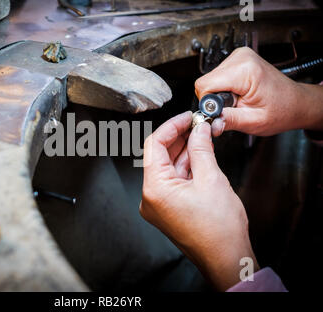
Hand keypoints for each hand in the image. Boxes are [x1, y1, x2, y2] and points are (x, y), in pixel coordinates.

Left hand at [140, 111, 258, 289]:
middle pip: (159, 156)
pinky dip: (185, 167)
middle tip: (197, 124)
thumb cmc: (219, 230)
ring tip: (201, 136)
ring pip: (167, 168)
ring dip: (184, 151)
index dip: (172, 126)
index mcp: (155, 189)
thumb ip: (201, 149)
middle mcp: (150, 197)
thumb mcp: (211, 179)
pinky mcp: (167, 209)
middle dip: (179, 138)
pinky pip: (173, 181)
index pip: (155, 145)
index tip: (187, 117)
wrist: (226, 258)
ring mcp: (158, 204)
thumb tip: (198, 129)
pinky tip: (199, 155)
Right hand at [195, 47, 322, 136]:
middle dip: (216, 98)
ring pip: (210, 79)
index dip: (209, 102)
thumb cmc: (281, 110)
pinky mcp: (238, 59)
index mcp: (245, 70)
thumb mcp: (253, 121)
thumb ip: (228, 120)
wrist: (295, 103)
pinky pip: (217, 76)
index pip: (205, 85)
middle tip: (236, 106)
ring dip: (220, 93)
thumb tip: (209, 122)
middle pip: (206, 81)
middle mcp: (241, 58)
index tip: (223, 111)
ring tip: (240, 99)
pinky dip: (224, 88)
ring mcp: (239, 56)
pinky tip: (239, 92)